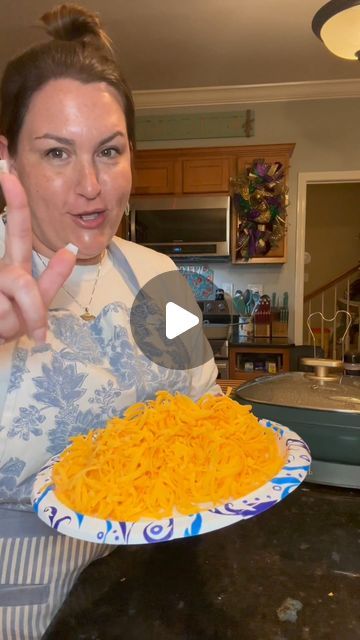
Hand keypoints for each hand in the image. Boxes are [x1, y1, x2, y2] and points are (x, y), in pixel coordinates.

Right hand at [0, 168, 76, 343]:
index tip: (9, 172)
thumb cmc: (8, 323)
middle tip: (30, 316)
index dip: (16, 202)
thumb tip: (69, 250)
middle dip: (31, 302)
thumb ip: (52, 280)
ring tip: (7, 328)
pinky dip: (6, 329)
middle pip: (18, 279)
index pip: (17, 229)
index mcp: (15, 267)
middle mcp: (0, 270)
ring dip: (17, 323)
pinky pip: (3, 313)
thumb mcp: (35, 304)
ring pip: (15, 303)